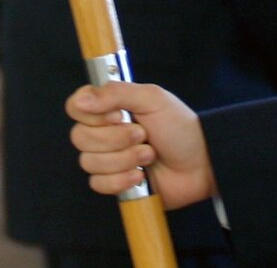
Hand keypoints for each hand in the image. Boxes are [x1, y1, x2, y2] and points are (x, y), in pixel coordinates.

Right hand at [66, 82, 215, 209]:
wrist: (201, 164)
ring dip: (124, 159)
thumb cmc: (180, 128)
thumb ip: (115, 93)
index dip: (92, 114)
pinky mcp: (115, 182)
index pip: (76, 107)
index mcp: (110, 108)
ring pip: (89, 162)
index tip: (118, 115)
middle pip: (80, 137)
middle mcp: (105, 132)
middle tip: (143, 135)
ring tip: (149, 155)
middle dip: (116, 139)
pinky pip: (98, 184)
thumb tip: (82, 99)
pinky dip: (121, 180)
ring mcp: (109, 158)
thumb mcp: (152, 98)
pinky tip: (141, 175)